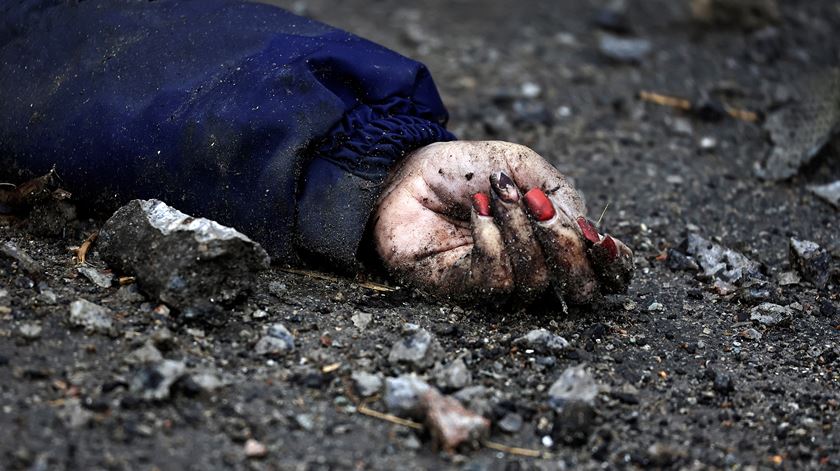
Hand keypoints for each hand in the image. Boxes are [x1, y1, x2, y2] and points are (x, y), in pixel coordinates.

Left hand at [372, 141, 633, 303]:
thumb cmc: (464, 171)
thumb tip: (589, 231)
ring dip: (521, 229)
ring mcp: (498, 286)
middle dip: (568, 249)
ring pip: (535, 281)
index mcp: (555, 244)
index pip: (601, 275)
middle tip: (543, 208)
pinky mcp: (463, 290)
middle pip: (578, 291)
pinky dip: (491, 238)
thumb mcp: (521, 166)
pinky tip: (476, 212)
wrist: (406, 172)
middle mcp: (533, 271)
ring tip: (499, 193)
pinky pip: (495, 277)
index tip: (605, 242)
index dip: (613, 266)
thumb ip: (560, 194)